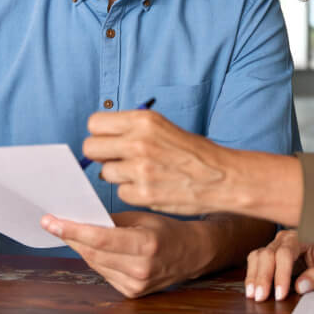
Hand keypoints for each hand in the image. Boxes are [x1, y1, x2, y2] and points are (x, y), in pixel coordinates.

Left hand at [40, 210, 207, 297]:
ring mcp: (136, 284)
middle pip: (93, 253)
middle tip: (52, 223)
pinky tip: (92, 248)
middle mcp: (141, 268)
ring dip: (81, 248)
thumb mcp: (142, 217)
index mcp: (146, 245)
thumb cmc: (167, 230)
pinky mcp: (132, 293)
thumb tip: (80, 219)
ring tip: (69, 232)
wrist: (192, 253)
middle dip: (70, 237)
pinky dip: (95, 259)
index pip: (100, 239)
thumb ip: (112, 221)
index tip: (51, 221)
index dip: (73, 230)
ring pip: (95, 264)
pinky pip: (104, 273)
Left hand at [83, 110, 233, 216]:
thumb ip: (132, 130)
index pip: (95, 123)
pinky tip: (150, 187)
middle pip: (91, 148)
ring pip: (105, 173)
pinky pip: (120, 192)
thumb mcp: (163, 127)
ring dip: (119, 175)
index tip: (110, 140)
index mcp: (143, 120)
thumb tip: (102, 139)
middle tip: (118, 159)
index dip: (101, 133)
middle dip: (102, 155)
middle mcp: (138, 142)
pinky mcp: (143, 193)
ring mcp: (139, 169)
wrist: (222, 176)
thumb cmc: (193, 152)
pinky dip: (132, 192)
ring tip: (141, 174)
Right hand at [245, 229, 313, 301]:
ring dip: (253, 276)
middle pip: (267, 254)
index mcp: (299, 238)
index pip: (285, 254)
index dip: (281, 275)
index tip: (280, 294)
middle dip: (263, 277)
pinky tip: (251, 289)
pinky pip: (255, 260)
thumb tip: (301, 286)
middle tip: (260, 297)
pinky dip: (252, 275)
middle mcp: (283, 239)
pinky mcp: (268, 253)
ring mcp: (273, 244)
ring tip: (252, 295)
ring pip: (257, 256)